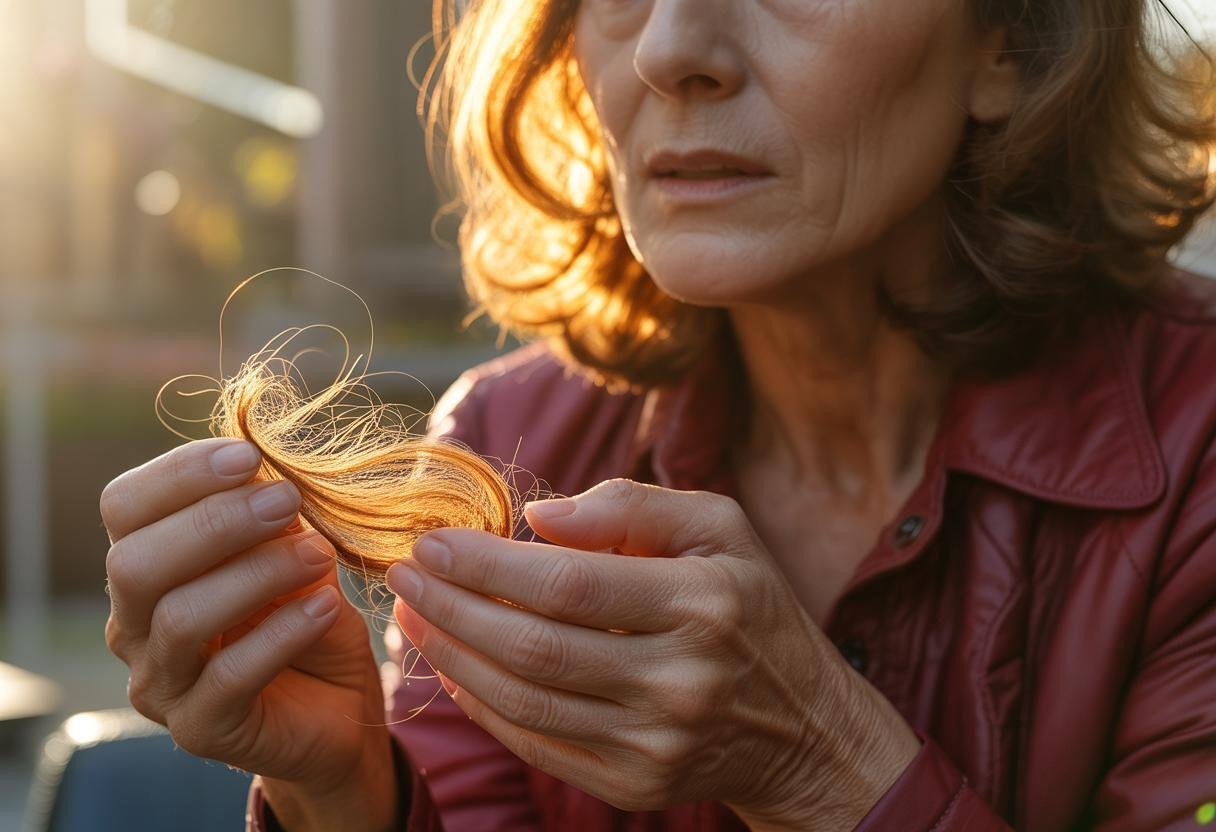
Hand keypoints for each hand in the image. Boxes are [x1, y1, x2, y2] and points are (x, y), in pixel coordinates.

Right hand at [101, 438, 396, 831]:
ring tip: (318, 554)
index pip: (124, 508)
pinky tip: (326, 606)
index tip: (248, 456)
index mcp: (146, 569)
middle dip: (214, 523)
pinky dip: (282, 633)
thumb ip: (273, 519)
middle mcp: (133, 627)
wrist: (338, 707)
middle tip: (287, 500)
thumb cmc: (307, 618)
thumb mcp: (295, 553)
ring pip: (180, 618)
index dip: (179, 474)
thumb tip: (268, 471)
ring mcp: (160, 685)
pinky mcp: (200, 730)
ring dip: (256, 574)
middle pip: (134, 564)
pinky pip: (228, 677)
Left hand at [387, 478, 919, 829]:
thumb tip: (539, 517)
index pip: (569, 584)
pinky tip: (454, 667)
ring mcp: (655, 742)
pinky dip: (483, 705)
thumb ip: (634, 506)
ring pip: (524, 701)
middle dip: (452, 608)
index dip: (488, 565)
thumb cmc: (749, 606)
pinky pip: (536, 744)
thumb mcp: (720, 527)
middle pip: (534, 647)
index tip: (432, 541)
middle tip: (403, 574)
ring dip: (453, 657)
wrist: (800, 724)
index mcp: (702, 602)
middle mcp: (679, 679)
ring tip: (413, 617)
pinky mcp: (635, 782)